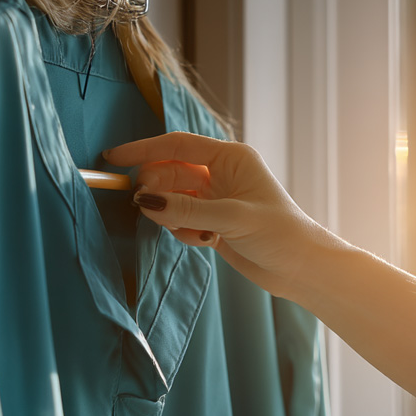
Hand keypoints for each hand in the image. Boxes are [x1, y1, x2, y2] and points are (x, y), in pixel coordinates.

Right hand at [104, 132, 330, 299]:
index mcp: (230, 158)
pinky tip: (206, 243)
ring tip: (193, 233)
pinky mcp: (213, 224)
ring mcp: (216, 200)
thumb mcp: (233, 218)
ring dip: (173, 217)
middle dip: (157, 191)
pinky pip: (182, 222)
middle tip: (148, 209)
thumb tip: (145, 202)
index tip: (113, 159)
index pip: (177, 145)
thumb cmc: (280, 234)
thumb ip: (187, 210)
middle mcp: (221, 175)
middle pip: (170, 174)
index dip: (143, 150)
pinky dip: (184, 232)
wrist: (301, 269)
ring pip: (173, 200)